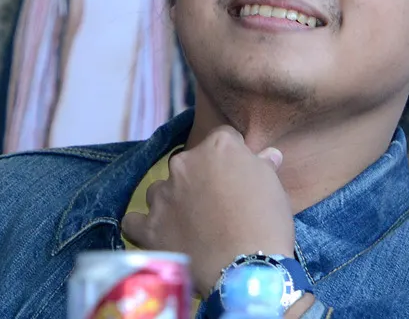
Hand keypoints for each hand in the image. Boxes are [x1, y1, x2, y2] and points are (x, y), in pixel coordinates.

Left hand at [122, 126, 296, 296]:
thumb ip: (263, 166)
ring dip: (171, 201)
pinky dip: (143, 226)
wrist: (247, 269)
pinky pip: (134, 221)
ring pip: (160, 190)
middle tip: (215, 205)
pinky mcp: (150, 227)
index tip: (237, 178)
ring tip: (188, 225)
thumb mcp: (273, 188)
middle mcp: (185, 163)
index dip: (231, 159)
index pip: (223, 139)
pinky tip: (156, 233)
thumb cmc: (266, 223)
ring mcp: (163, 194)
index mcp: (218, 147)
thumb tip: (268, 154)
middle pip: (189, 163)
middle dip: (200, 179)